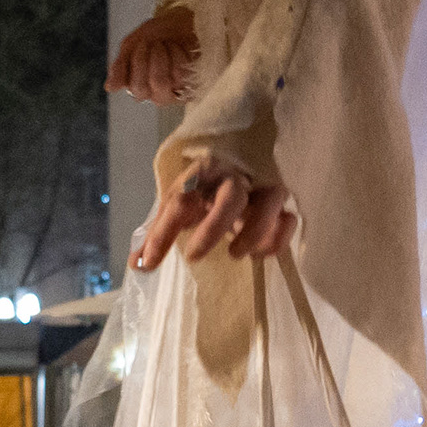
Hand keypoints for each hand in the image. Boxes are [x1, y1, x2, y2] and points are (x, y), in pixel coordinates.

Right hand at [109, 5, 198, 102]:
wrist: (183, 21)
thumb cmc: (157, 35)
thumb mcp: (132, 45)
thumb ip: (120, 67)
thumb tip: (110, 88)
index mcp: (137, 86)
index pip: (135, 87)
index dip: (138, 63)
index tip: (142, 43)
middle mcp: (156, 94)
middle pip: (147, 87)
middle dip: (150, 58)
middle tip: (155, 43)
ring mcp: (176, 92)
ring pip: (164, 81)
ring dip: (165, 55)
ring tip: (168, 44)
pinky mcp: (193, 85)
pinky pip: (182, 74)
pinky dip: (180, 54)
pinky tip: (181, 48)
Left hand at [132, 151, 294, 267]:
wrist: (237, 160)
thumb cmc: (204, 189)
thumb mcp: (177, 204)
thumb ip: (157, 234)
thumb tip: (137, 265)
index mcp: (201, 173)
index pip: (180, 199)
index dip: (163, 232)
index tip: (150, 261)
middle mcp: (233, 176)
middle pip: (230, 195)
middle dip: (214, 227)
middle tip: (193, 257)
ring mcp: (261, 187)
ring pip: (269, 201)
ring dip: (255, 231)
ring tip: (236, 255)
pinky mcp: (281, 204)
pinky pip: (289, 218)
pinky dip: (279, 237)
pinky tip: (263, 253)